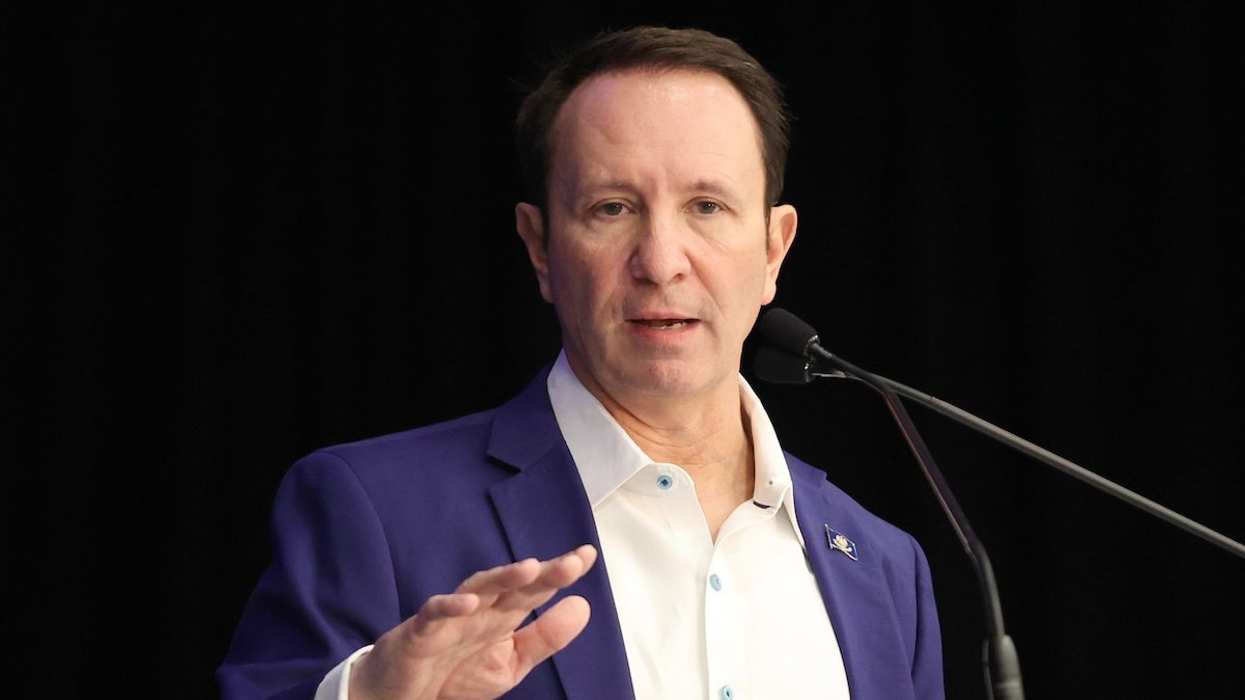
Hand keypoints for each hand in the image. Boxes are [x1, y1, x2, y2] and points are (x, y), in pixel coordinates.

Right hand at [349, 544, 597, 699]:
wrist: (401, 698)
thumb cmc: (455, 675)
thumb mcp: (511, 663)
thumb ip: (545, 637)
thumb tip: (583, 605)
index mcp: (502, 616)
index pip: (535, 588)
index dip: (559, 572)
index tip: (588, 555)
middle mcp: (479, 610)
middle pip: (511, 584)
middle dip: (541, 573)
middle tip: (572, 562)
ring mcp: (449, 618)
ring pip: (476, 589)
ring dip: (501, 578)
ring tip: (530, 568)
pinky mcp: (419, 633)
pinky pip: (433, 614)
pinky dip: (448, 607)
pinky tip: (469, 603)